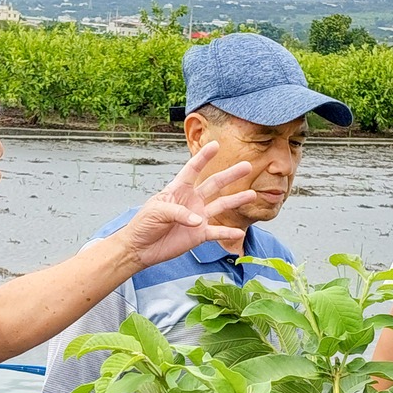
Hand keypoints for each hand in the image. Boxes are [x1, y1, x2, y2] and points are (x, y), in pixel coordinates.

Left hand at [116, 143, 258, 271]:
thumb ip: (179, 213)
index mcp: (178, 189)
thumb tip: (198, 220)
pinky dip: (228, 233)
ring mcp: (197, 217)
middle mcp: (191, 200)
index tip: (216, 145)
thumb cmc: (144, 224)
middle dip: (230, 175)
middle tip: (247, 166)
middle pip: (214, 184)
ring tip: (252, 194)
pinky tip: (240, 232)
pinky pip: (217, 232)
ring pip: (221, 206)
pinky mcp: (199, 235)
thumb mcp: (157, 211)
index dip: (203, 157)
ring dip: (236, 200)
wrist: (140, 247)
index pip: (193, 169)